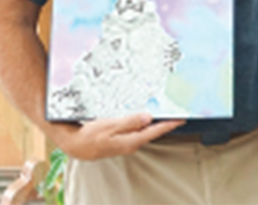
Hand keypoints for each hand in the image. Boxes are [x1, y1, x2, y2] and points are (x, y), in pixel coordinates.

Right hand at [53, 113, 184, 160]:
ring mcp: (127, 143)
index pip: (155, 131)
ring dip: (156, 123)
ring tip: (167, 113)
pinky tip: (147, 117)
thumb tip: (148, 118)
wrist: (75, 145)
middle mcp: (131, 144)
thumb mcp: (109, 126)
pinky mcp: (122, 140)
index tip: (182, 119)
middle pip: (153, 131)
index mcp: (130, 141)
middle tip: (178, 113)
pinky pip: (137, 131)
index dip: (169, 124)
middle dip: (166, 122)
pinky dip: (145, 124)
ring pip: (146, 131)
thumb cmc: (89, 136)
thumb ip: (129, 122)